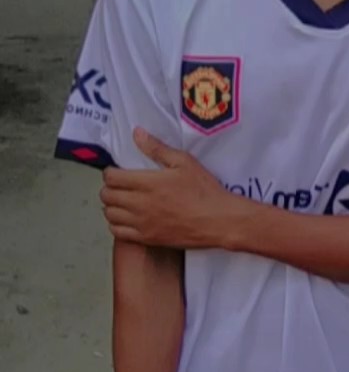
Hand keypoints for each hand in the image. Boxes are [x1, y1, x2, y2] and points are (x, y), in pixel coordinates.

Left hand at [101, 129, 231, 247]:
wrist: (218, 220)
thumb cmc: (204, 190)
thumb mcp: (184, 162)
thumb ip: (157, 148)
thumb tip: (136, 133)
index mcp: (147, 183)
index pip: (111, 177)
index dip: (110, 172)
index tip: (117, 171)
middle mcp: (140, 204)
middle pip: (107, 196)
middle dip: (109, 188)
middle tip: (120, 185)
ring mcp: (142, 223)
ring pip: (109, 214)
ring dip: (111, 206)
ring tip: (122, 201)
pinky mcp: (147, 238)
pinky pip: (118, 232)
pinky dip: (116, 224)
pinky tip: (126, 218)